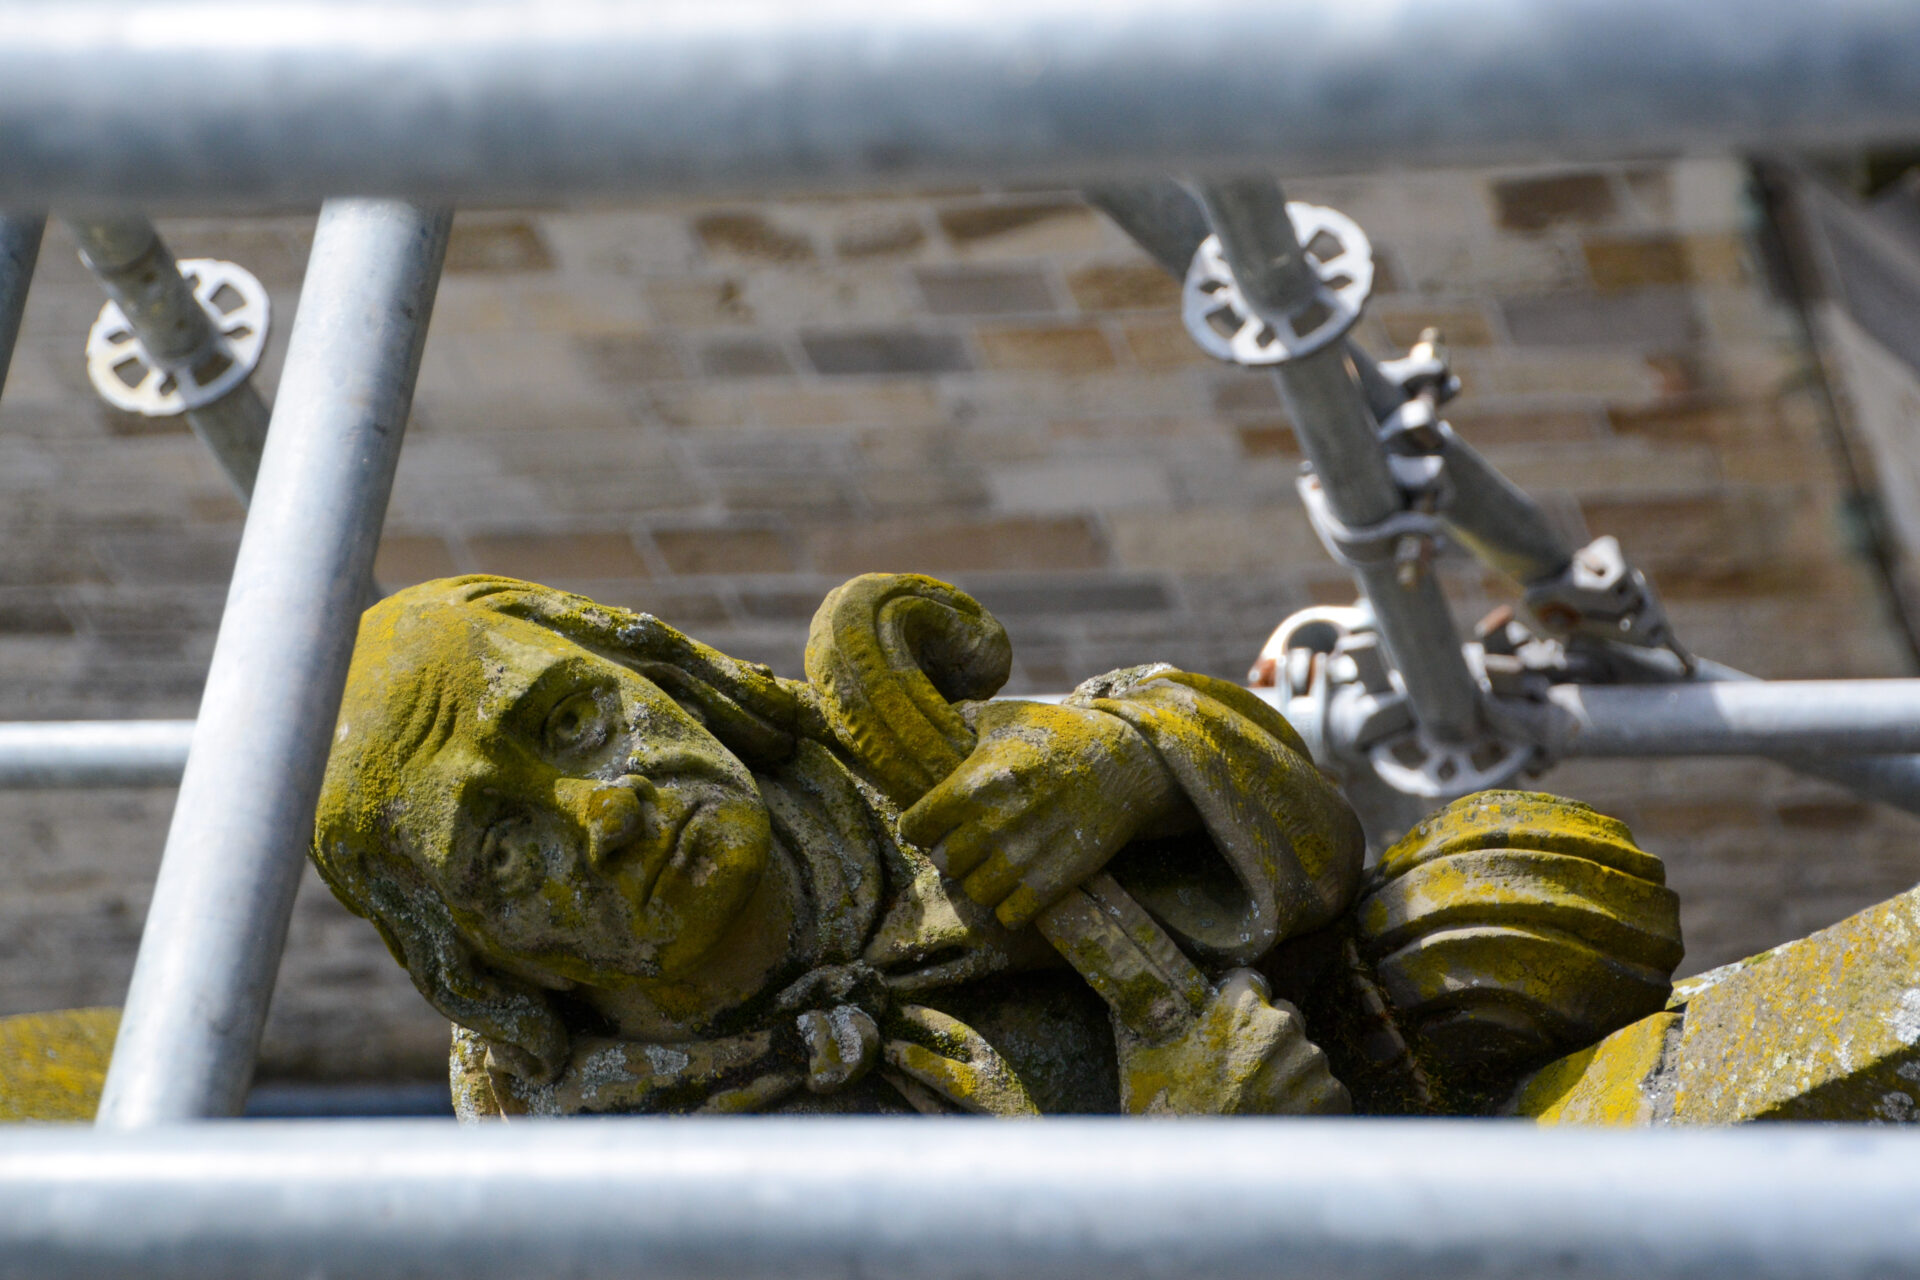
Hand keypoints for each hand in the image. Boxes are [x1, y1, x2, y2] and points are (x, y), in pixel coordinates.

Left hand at [898, 698, 1186, 929]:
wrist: (1126, 762)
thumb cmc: (1060, 733)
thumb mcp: (1008, 715)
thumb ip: (963, 721)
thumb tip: (933, 720)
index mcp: (973, 784)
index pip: (914, 826)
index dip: (921, 825)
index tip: (935, 822)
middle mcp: (991, 824)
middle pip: (941, 862)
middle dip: (952, 852)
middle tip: (969, 841)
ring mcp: (1022, 857)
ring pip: (974, 892)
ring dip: (981, 880)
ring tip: (995, 863)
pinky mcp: (1053, 882)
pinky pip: (1009, 915)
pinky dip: (1010, 905)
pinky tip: (1019, 883)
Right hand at [1116, 969, 1349, 1115]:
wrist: (1203, 1172)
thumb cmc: (1168, 1111)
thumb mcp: (1145, 1055)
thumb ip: (1152, 1018)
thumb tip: (1133, 997)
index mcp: (1239, 1004)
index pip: (1251, 982)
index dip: (1238, 1006)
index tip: (1229, 1027)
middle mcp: (1281, 1024)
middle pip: (1284, 1019)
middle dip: (1268, 1042)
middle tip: (1243, 1078)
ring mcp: (1310, 1061)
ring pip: (1305, 1058)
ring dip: (1289, 1077)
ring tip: (1260, 1107)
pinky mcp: (1331, 1096)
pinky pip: (1325, 1092)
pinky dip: (1308, 1107)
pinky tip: (1278, 1125)